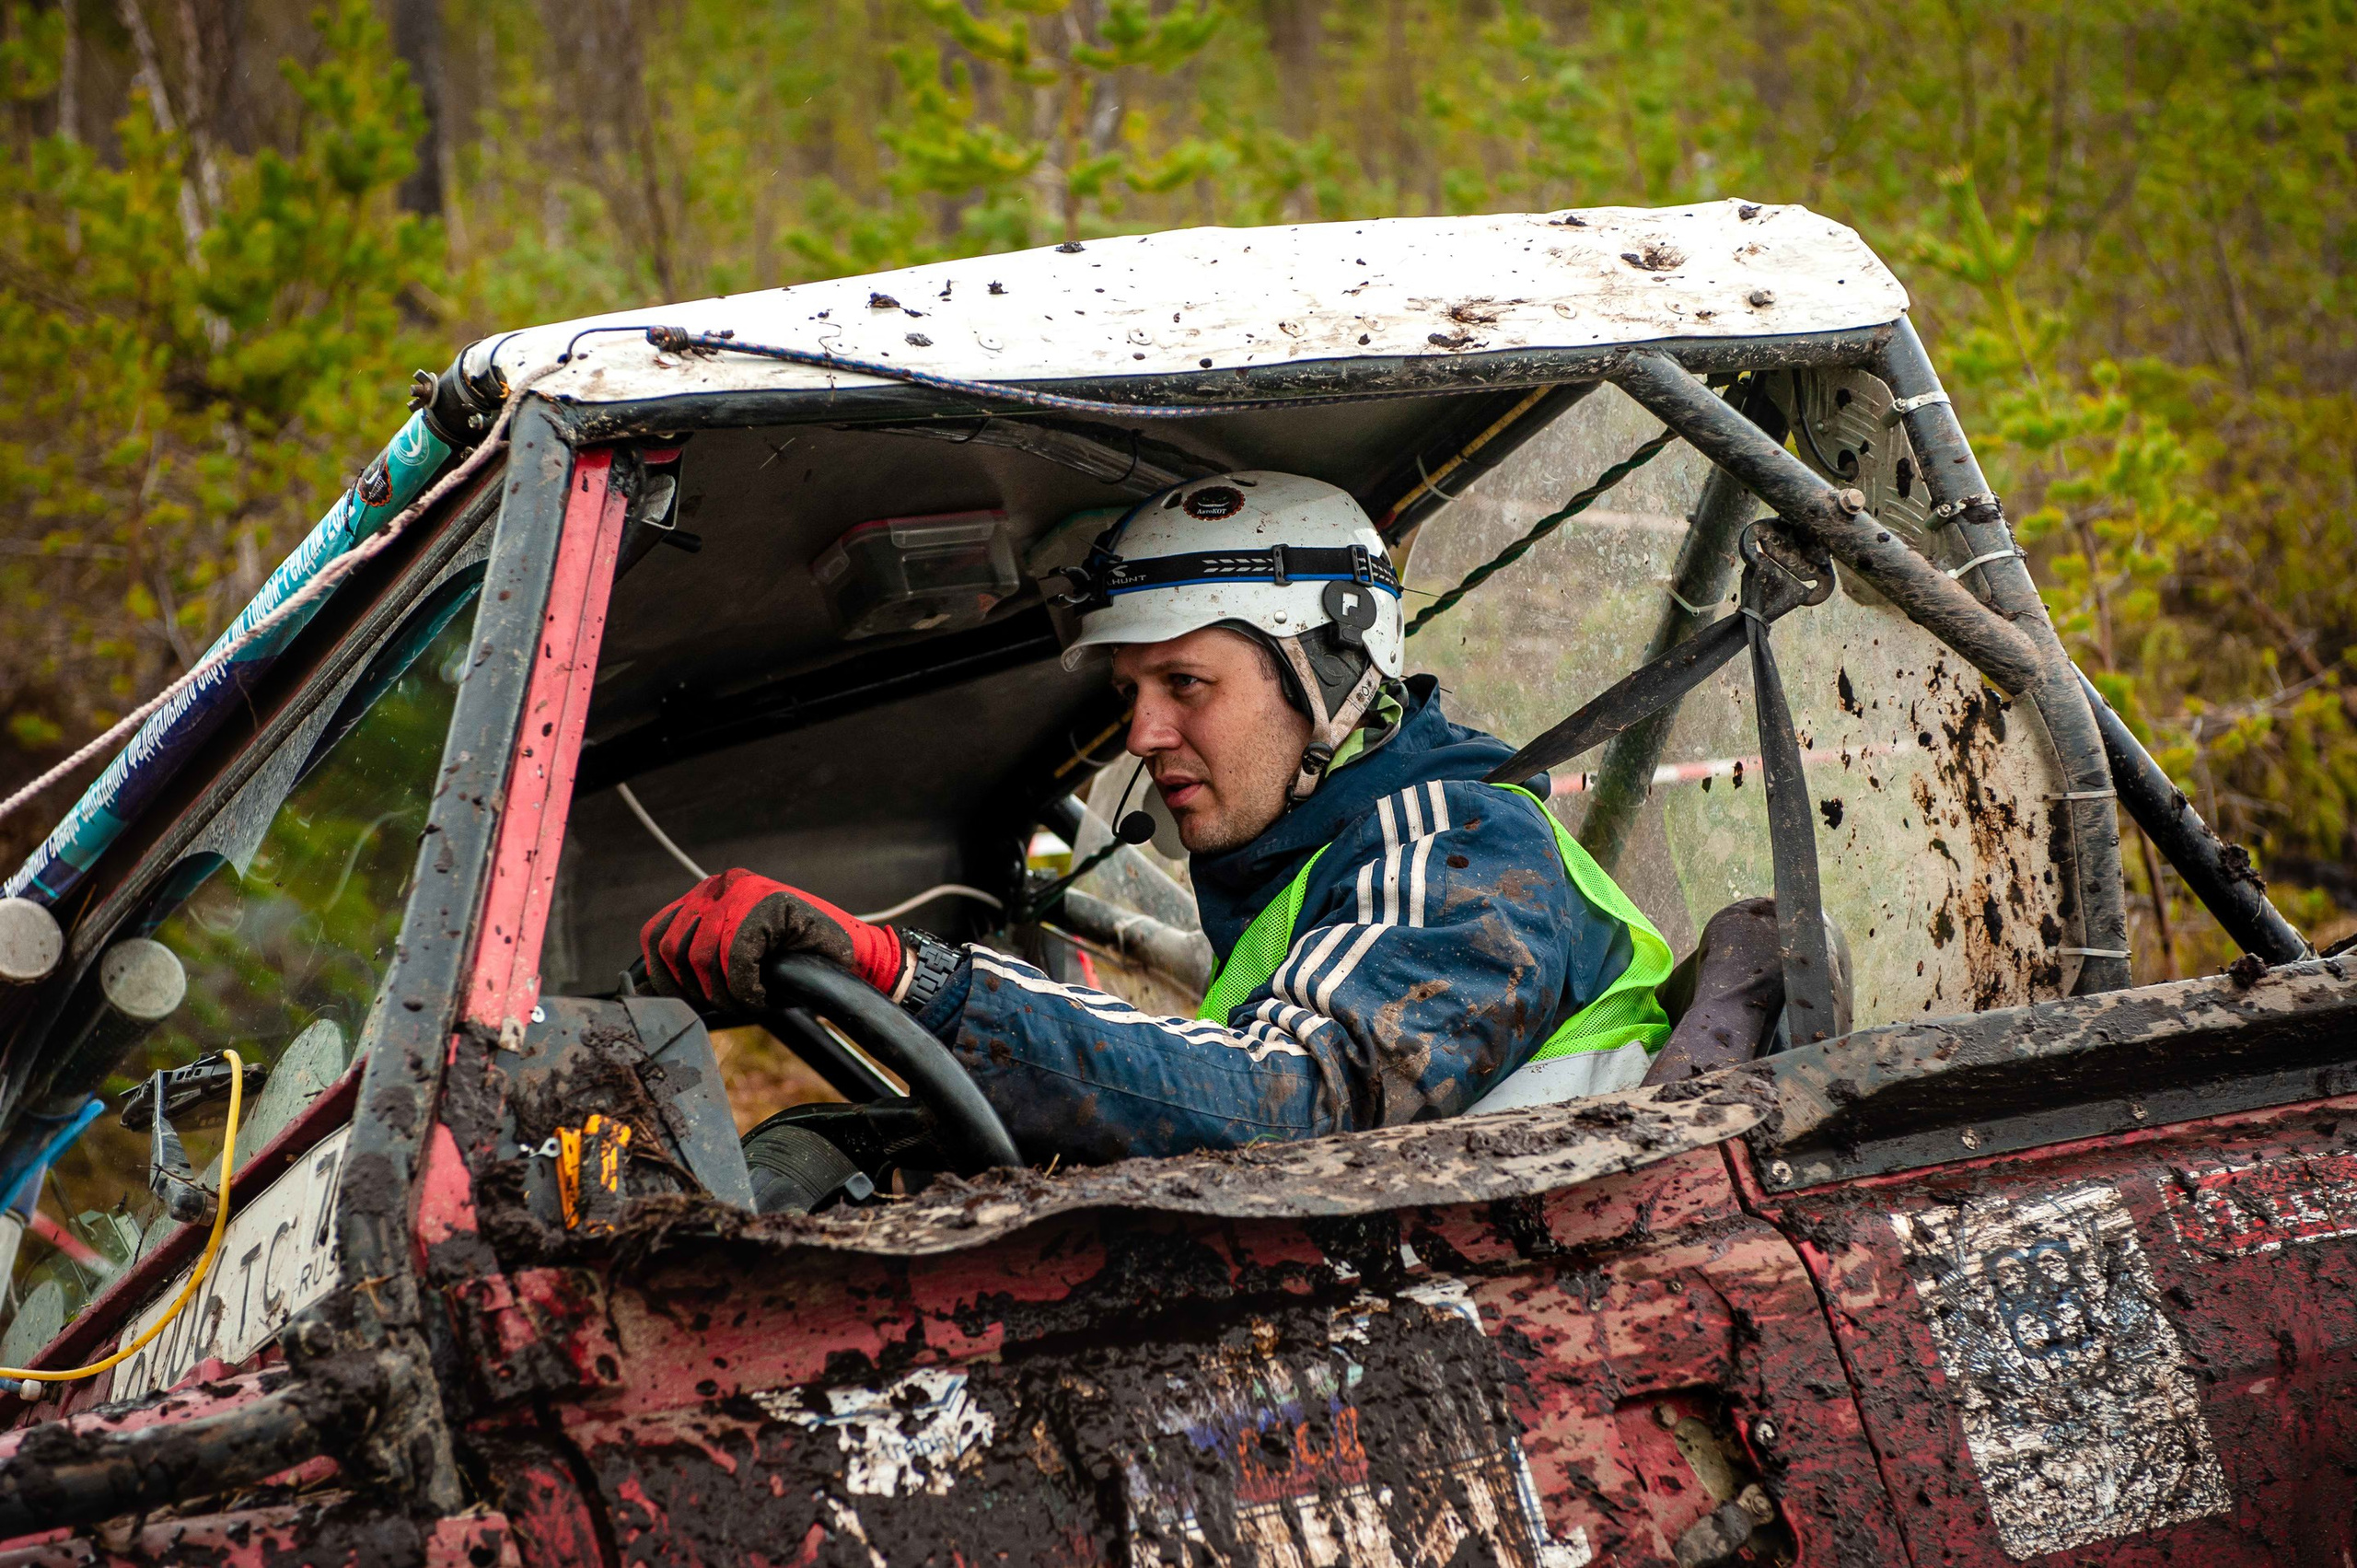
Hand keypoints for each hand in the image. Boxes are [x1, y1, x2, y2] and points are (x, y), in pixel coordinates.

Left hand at [639, 869, 903, 1014]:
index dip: (662, 977)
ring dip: (724, 991)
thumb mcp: (733, 960)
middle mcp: (721, 885)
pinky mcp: (768, 903)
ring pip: (701, 953)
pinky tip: (765, 995)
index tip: (686, 1000)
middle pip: (671, 946)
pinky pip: (737, 957)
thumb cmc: (797, 965)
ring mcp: (745, 890)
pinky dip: (746, 987)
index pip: (656, 934)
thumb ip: (694, 964)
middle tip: (730, 1003)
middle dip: (695, 988)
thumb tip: (642, 992)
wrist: (856, 958)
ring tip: (750, 999)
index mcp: (708, 895)